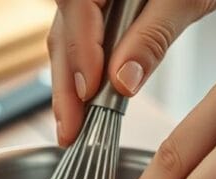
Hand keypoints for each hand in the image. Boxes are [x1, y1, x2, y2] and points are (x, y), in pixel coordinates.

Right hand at [48, 0, 215, 145]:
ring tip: (72, 126)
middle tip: (70, 130)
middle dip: (66, 85)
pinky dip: (82, 73)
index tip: (90, 91)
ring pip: (66, 40)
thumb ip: (153, 36)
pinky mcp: (97, 12)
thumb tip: (122, 81)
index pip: (76, 8)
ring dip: (69, 85)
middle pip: (63, 32)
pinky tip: (85, 101)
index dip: (80, 53)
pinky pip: (80, 41)